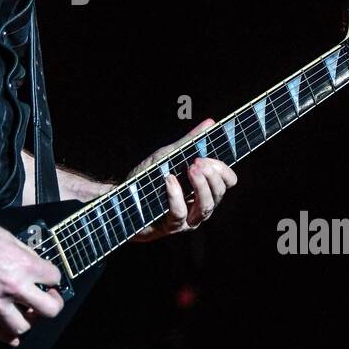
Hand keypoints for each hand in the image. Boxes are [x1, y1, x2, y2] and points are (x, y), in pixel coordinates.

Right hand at [0, 209, 64, 345]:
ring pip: (22, 327)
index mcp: (23, 265)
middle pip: (48, 309)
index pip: (54, 278)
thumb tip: (35, 265)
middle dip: (53, 304)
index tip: (48, 277)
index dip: (52, 277)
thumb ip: (25, 254)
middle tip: (48, 298)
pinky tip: (11, 334)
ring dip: (28, 322)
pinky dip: (6, 336)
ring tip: (27, 313)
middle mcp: (13, 287)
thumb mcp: (7, 236)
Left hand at [130, 118, 238, 241]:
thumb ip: (190, 142)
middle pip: (218, 193)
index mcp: (204, 189)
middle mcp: (199, 206)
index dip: (223, 169)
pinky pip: (180, 213)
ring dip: (200, 186)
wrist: (121, 198)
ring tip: (190, 168)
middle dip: (211, 176)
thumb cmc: (148, 178)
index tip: (207, 156)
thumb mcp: (169, 156)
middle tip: (197, 161)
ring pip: (205, 207)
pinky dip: (176, 195)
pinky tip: (169, 179)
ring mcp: (186, 219)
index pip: (227, 182)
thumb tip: (210, 123)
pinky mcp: (170, 226)